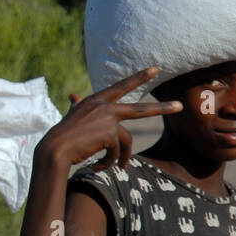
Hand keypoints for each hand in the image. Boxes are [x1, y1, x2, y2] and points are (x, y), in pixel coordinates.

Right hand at [38, 67, 181, 170]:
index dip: (139, 77)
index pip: (122, 86)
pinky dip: (109, 162)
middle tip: (180, 106)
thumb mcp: (72, 116)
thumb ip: (77, 105)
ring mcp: (109, 120)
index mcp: (97, 100)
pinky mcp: (110, 135)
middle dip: (162, 108)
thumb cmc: (63, 133)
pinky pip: (117, 152)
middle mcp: (105, 107)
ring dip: (122, 156)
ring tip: (119, 166)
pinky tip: (97, 167)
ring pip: (126, 140)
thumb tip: (72, 95)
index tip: (154, 69)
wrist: (55, 149)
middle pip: (140, 109)